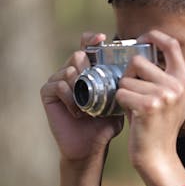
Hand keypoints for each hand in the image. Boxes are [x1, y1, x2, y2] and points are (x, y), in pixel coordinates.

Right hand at [41, 32, 123, 163]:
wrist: (90, 147)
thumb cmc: (105, 125)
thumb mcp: (118, 103)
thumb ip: (123, 87)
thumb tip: (137, 73)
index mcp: (88, 71)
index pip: (87, 47)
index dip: (92, 39)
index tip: (102, 38)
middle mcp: (71, 73)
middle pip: (77, 55)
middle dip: (88, 65)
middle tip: (96, 82)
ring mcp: (58, 82)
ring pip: (68, 69)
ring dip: (80, 84)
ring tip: (88, 103)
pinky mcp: (48, 94)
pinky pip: (58, 85)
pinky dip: (70, 97)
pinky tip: (78, 111)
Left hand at [115, 30, 184, 185]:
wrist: (158, 155)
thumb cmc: (164, 129)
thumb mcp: (183, 105)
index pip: (171, 45)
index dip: (154, 36)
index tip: (142, 38)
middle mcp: (177, 85)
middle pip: (139, 61)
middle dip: (129, 75)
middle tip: (133, 91)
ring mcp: (163, 95)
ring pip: (127, 78)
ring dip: (124, 92)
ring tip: (134, 107)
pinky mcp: (148, 105)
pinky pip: (121, 92)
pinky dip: (121, 103)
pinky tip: (131, 115)